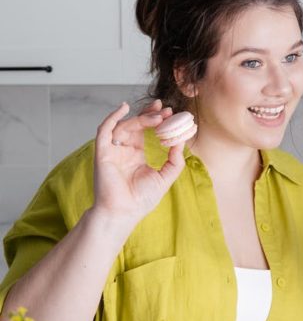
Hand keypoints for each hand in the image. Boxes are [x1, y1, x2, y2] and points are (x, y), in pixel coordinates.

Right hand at [91, 101, 186, 225]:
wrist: (124, 212)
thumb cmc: (141, 199)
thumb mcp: (165, 177)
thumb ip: (174, 160)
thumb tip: (181, 141)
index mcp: (136, 155)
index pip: (145, 131)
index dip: (156, 120)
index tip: (170, 113)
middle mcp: (123, 150)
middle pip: (135, 125)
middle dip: (150, 114)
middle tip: (165, 109)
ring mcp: (112, 150)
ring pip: (124, 126)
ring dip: (140, 118)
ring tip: (156, 116)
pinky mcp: (102, 152)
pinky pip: (104, 130)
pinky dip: (112, 117)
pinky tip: (124, 108)